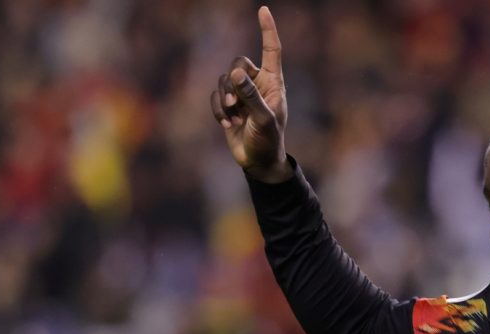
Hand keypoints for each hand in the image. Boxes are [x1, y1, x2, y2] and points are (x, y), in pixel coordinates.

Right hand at [210, 6, 291, 183]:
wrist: (259, 162)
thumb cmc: (269, 141)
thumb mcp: (264, 119)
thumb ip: (251, 96)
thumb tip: (236, 73)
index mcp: (274, 83)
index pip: (272, 50)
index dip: (268, 30)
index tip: (263, 10)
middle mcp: (258, 84)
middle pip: (238, 63)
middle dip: (233, 81)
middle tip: (234, 103)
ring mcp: (242, 94)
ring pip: (224, 80)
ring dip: (225, 99)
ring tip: (234, 117)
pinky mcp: (228, 105)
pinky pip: (215, 96)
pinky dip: (218, 110)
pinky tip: (228, 125)